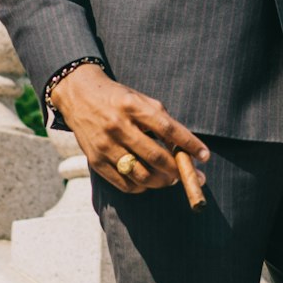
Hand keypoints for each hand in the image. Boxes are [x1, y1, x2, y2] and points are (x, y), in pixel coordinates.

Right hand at [48, 63, 209, 193]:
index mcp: (133, 107)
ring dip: (161, 182)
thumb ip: (161, 121)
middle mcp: (118, 126)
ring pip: (141, 175)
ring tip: (170, 179)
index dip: (189, 144)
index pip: (168, 129)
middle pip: (156, 157)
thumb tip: (183, 149)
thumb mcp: (140, 100)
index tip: (204, 155)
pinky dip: (141, 187)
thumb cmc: (118, 98)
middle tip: (188, 175)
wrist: (78, 96)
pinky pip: (124, 183)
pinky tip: (148, 181)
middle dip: (177, 170)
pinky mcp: (96, 160)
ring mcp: (105, 145)